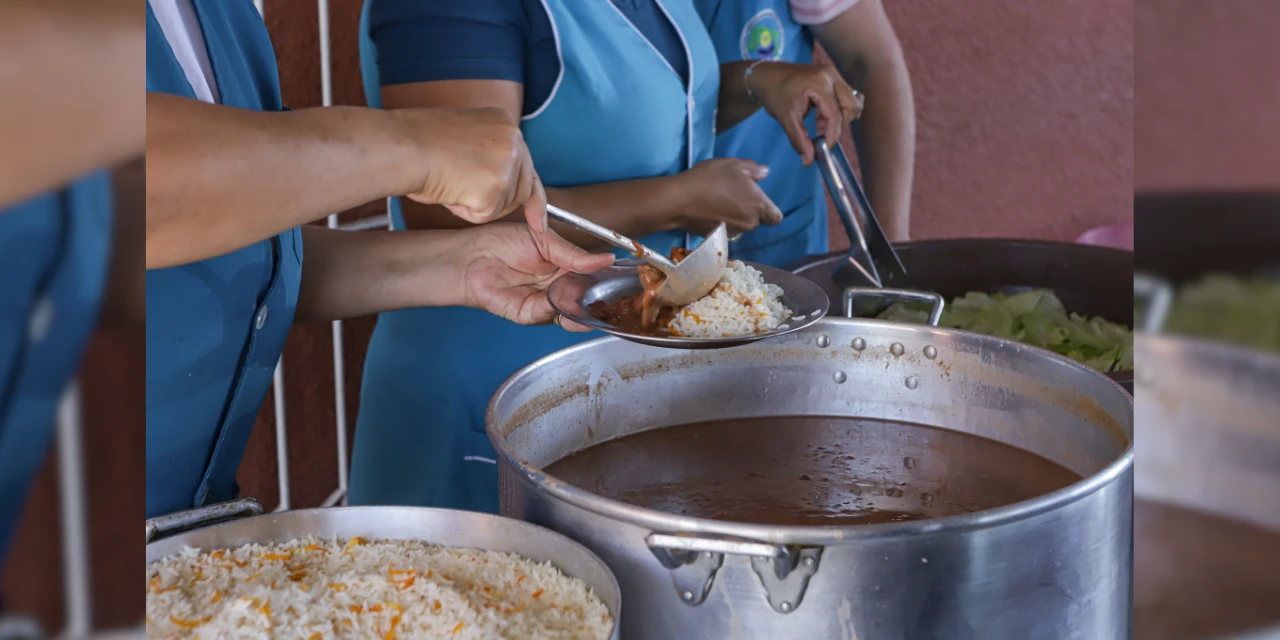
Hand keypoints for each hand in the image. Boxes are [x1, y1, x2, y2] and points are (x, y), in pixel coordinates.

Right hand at [394, 107, 547, 231]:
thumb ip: (486, 154)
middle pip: (522, 188)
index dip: (533, 196)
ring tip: (449, 182)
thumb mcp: (463, 137)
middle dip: (501, 204)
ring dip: (477, 204)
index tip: (539, 220)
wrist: (401, 146)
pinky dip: (465, 212)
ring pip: (503, 205)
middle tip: (469, 197)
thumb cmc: (417, 142)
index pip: (527, 164)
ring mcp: (508, 164)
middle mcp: (514, 140)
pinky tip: (448, 192)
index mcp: (504, 122)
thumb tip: (496, 185)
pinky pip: (486, 215)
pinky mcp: (496, 188)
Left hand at [456, 223, 614, 329]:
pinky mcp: (531, 315)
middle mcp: (560, 288)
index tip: (625, 281)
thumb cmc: (502, 242)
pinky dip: (557, 307)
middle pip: (589, 300)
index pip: (595, 278)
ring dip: (581, 306)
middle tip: (615, 294)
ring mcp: (547, 303)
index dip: (610, 282)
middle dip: (601, 300)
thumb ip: (576, 254)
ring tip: (588, 296)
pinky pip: (551, 315)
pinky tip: (558, 294)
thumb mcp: (545, 241)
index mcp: (567, 267)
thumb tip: (607, 259)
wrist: (471, 256)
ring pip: (573, 313)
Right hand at [673, 158, 782, 235]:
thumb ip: (753, 169)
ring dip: (735, 218)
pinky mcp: (719, 238)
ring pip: (741, 226)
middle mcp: (750, 223)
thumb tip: (765, 172)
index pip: (776, 217)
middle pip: (757, 221)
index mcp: (759, 205)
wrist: (680, 200)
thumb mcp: (732, 165)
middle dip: (749, 211)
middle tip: (733, 197)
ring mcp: (734, 233)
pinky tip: (709, 212)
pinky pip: (727, 231)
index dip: (769, 211)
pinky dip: (722, 224)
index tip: (757, 201)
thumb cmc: (710, 179)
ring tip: (719, 204)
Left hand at [747, 62, 863, 164]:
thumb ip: (799, 140)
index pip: (834, 114)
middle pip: (850, 107)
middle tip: (822, 136)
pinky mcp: (834, 77)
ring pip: (852, 101)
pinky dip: (841, 110)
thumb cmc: (774, 95)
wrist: (767, 76)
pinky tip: (824, 117)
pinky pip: (848, 96)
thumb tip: (809, 161)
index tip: (824, 149)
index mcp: (819, 83)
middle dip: (838, 126)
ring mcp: (834, 74)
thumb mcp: (786, 119)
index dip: (832, 135)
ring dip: (841, 118)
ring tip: (822, 125)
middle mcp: (831, 75)